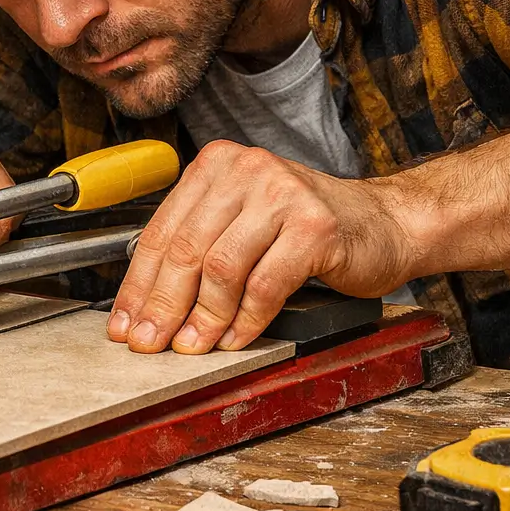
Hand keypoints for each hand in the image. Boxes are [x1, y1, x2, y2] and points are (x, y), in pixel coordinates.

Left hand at [108, 141, 414, 353]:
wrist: (385, 224)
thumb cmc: (309, 229)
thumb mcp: (243, 222)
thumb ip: (200, 247)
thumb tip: (147, 304)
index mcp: (216, 164)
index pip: (161, 230)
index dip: (138, 284)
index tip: (124, 323)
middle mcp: (246, 170)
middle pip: (186, 249)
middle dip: (162, 305)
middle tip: (149, 342)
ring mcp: (283, 194)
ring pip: (221, 268)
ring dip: (203, 318)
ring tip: (193, 346)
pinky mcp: (314, 226)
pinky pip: (264, 285)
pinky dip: (245, 320)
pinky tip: (235, 339)